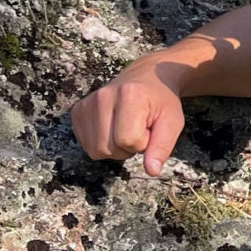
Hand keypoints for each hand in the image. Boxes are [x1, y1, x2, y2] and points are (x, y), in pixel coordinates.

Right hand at [69, 56, 191, 176]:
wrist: (147, 78)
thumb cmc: (161, 101)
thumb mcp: (172, 122)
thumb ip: (162, 146)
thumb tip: (151, 171)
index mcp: (129, 95)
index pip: (127, 140)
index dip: (142, 143)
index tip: (149, 129)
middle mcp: (103, 97)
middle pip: (107, 148)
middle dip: (127, 148)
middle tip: (138, 130)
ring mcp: (87, 103)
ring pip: (95, 150)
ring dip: (113, 148)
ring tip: (125, 129)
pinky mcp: (78, 110)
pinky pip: (86, 144)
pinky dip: (101, 144)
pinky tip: (112, 129)